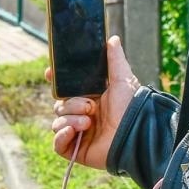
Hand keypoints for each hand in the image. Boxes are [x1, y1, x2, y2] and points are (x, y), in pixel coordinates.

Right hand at [49, 36, 140, 170]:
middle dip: (71, 104)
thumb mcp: (122, 78)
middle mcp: (82, 115)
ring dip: (70, 119)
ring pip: (57, 122)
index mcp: (89, 98)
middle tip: (90, 106)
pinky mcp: (76, 150)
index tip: (50, 73)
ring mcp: (78, 133)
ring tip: (87, 122)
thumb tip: (113, 38)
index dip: (55, 81)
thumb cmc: (132, 107)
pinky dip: (62, 136)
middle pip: (59, 105)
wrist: (137, 133)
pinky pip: (57, 143)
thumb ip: (114, 59)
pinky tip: (74, 131)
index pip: (64, 89)